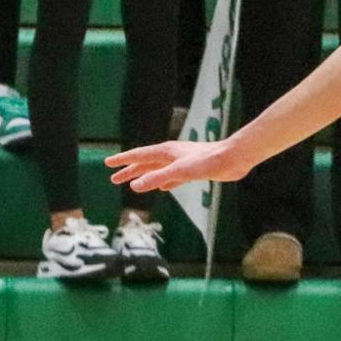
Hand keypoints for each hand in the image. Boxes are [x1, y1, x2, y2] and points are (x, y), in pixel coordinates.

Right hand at [107, 134, 255, 191]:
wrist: (232, 158)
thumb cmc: (208, 161)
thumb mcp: (180, 171)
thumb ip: (157, 178)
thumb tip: (134, 187)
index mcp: (166, 152)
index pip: (138, 156)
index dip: (123, 161)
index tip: (108, 164)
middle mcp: (171, 155)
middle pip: (145, 163)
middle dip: (129, 171)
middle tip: (114, 179)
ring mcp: (181, 162)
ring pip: (157, 170)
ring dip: (144, 176)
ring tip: (133, 183)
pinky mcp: (192, 170)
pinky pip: (171, 177)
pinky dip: (163, 182)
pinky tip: (163, 188)